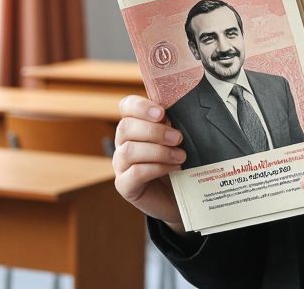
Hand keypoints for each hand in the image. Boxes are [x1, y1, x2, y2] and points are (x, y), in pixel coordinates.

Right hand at [113, 95, 188, 232]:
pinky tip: (174, 168)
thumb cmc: (180, 162)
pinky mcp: (124, 185)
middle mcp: (123, 143)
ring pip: (129, 150)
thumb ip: (175, 125)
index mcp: (135, 126)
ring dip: (158, 151)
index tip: (162, 113)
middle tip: (178, 138)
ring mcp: (121, 165)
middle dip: (155, 131)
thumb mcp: (179, 140)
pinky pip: (135, 173)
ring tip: (181, 156)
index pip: (126, 106)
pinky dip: (157, 168)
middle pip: (126, 127)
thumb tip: (182, 113)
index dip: (140, 106)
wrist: (181, 196)